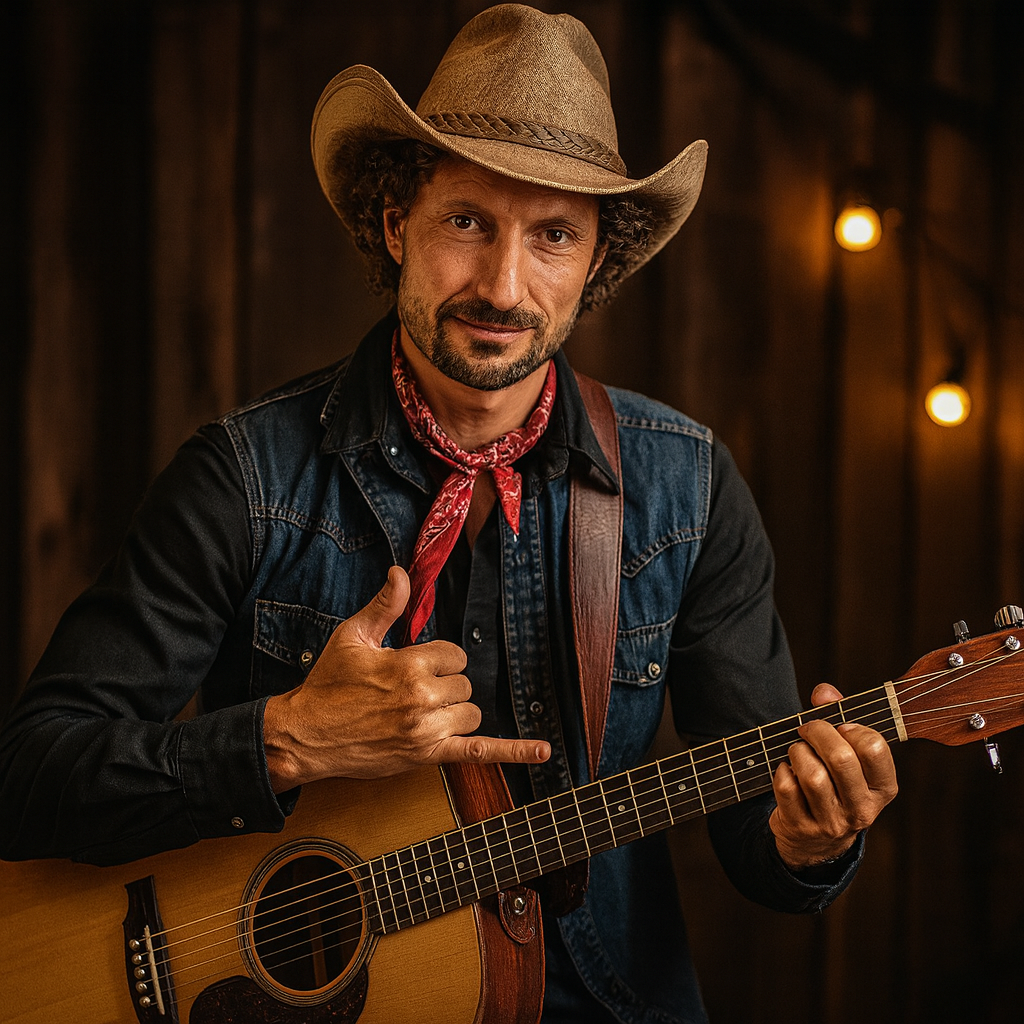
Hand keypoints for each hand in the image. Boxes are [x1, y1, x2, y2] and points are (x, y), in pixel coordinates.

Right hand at [262, 566, 549, 790]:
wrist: (305, 735)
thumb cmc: (327, 685)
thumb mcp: (352, 637)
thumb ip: (384, 605)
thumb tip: (402, 573)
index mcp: (408, 664)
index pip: (454, 655)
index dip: (440, 660)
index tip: (419, 666)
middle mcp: (422, 697)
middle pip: (465, 684)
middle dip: (446, 685)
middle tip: (414, 690)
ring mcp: (427, 729)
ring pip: (471, 714)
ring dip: (457, 711)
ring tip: (426, 711)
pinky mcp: (428, 755)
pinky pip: (480, 752)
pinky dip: (515, 752)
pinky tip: (542, 751)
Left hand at [769, 683, 897, 870]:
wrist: (816, 840)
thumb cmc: (834, 782)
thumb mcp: (847, 754)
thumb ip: (838, 715)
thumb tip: (824, 692)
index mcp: (883, 788)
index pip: (875, 748)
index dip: (852, 728)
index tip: (840, 726)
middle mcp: (862, 809)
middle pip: (840, 758)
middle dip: (817, 732)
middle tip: (807, 729)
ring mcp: (832, 822)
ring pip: (812, 775)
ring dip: (797, 752)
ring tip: (797, 751)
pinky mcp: (802, 828)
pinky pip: (786, 788)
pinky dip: (781, 771)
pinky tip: (786, 771)